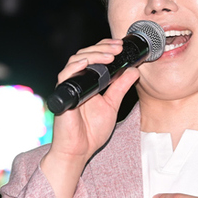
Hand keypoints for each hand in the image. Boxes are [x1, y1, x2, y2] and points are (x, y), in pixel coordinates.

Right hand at [47, 38, 138, 161]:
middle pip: (84, 54)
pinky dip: (75, 67)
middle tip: (118, 47)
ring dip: (93, 54)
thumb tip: (134, 71)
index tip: (120, 46)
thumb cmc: (91, 131)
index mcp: (88, 81)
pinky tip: (87, 63)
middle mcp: (77, 81)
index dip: (105, 48)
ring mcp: (69, 87)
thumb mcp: (112, 104)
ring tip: (109, 55)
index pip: (93, 56)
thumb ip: (120, 87)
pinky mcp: (63, 95)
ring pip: (75, 60)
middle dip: (102, 48)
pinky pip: (64, 76)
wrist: (80, 150)